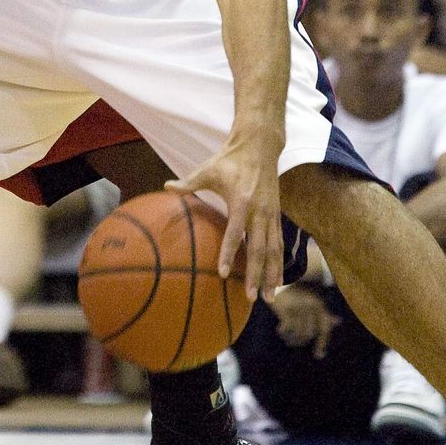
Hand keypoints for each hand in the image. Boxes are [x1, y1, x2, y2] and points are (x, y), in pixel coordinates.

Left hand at [166, 135, 283, 302]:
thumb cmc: (230, 159)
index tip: (224, 274)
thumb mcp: (208, 169)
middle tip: (252, 298)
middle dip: (257, 275)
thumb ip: (188, 182)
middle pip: (259, 249)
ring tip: (270, 298)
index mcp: (241, 201)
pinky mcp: (277, 215)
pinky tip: (279, 279)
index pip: (235, 233)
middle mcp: (260, 211)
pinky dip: (280, 262)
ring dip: (273, 275)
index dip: (229, 254)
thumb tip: (166, 187)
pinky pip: (279, 243)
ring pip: (273, 250)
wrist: (259, 146)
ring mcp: (271, 214)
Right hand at [272, 285, 339, 357]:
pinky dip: (283, 332)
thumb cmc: (297, 291)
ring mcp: (296, 308)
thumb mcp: (313, 299)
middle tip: (295, 343)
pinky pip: (286, 328)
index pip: (324, 328)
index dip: (322, 343)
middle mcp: (309, 306)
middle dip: (302, 341)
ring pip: (298, 332)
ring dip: (292, 339)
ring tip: (288, 339)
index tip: (318, 356)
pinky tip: (280, 331)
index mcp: (318, 304)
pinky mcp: (283, 309)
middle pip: (309, 333)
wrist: (277, 278)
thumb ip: (325, 311)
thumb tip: (338, 321)